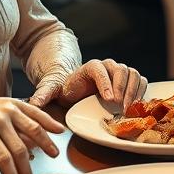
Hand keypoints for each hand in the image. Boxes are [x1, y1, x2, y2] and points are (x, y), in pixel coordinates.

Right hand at [0, 92, 64, 173]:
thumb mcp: (4, 106)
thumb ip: (24, 120)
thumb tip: (44, 141)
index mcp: (13, 108)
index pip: (36, 125)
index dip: (47, 141)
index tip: (56, 154)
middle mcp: (1, 118)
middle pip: (21, 148)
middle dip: (29, 169)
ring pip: (4, 159)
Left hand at [29, 58, 147, 112]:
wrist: (76, 88)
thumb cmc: (66, 89)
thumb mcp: (53, 90)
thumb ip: (44, 94)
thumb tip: (32, 103)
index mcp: (89, 67)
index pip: (100, 70)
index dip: (106, 83)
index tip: (109, 99)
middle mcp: (107, 65)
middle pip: (120, 70)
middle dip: (123, 89)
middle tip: (121, 107)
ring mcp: (119, 71)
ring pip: (133, 73)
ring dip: (134, 91)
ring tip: (129, 108)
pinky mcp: (129, 79)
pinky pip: (141, 80)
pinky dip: (141, 91)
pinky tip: (137, 106)